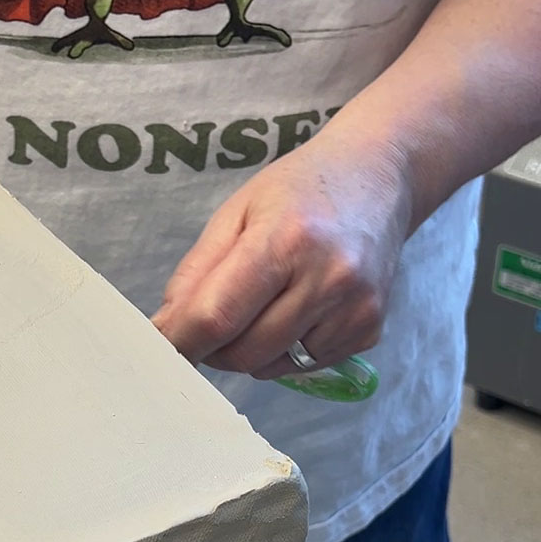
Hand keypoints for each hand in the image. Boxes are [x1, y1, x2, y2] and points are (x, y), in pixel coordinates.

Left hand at [151, 133, 411, 378]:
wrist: (379, 175)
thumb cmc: (299, 190)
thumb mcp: (236, 213)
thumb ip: (196, 273)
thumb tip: (166, 331)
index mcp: (285, 240)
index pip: (217, 316)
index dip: (180, 341)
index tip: (160, 348)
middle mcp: (327, 278)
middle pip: (242, 352)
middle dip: (213, 347)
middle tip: (212, 320)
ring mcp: (354, 309)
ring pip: (270, 366)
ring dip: (247, 351)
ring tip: (257, 307)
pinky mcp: (369, 330)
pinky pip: (303, 366)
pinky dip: (283, 351)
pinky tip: (293, 311)